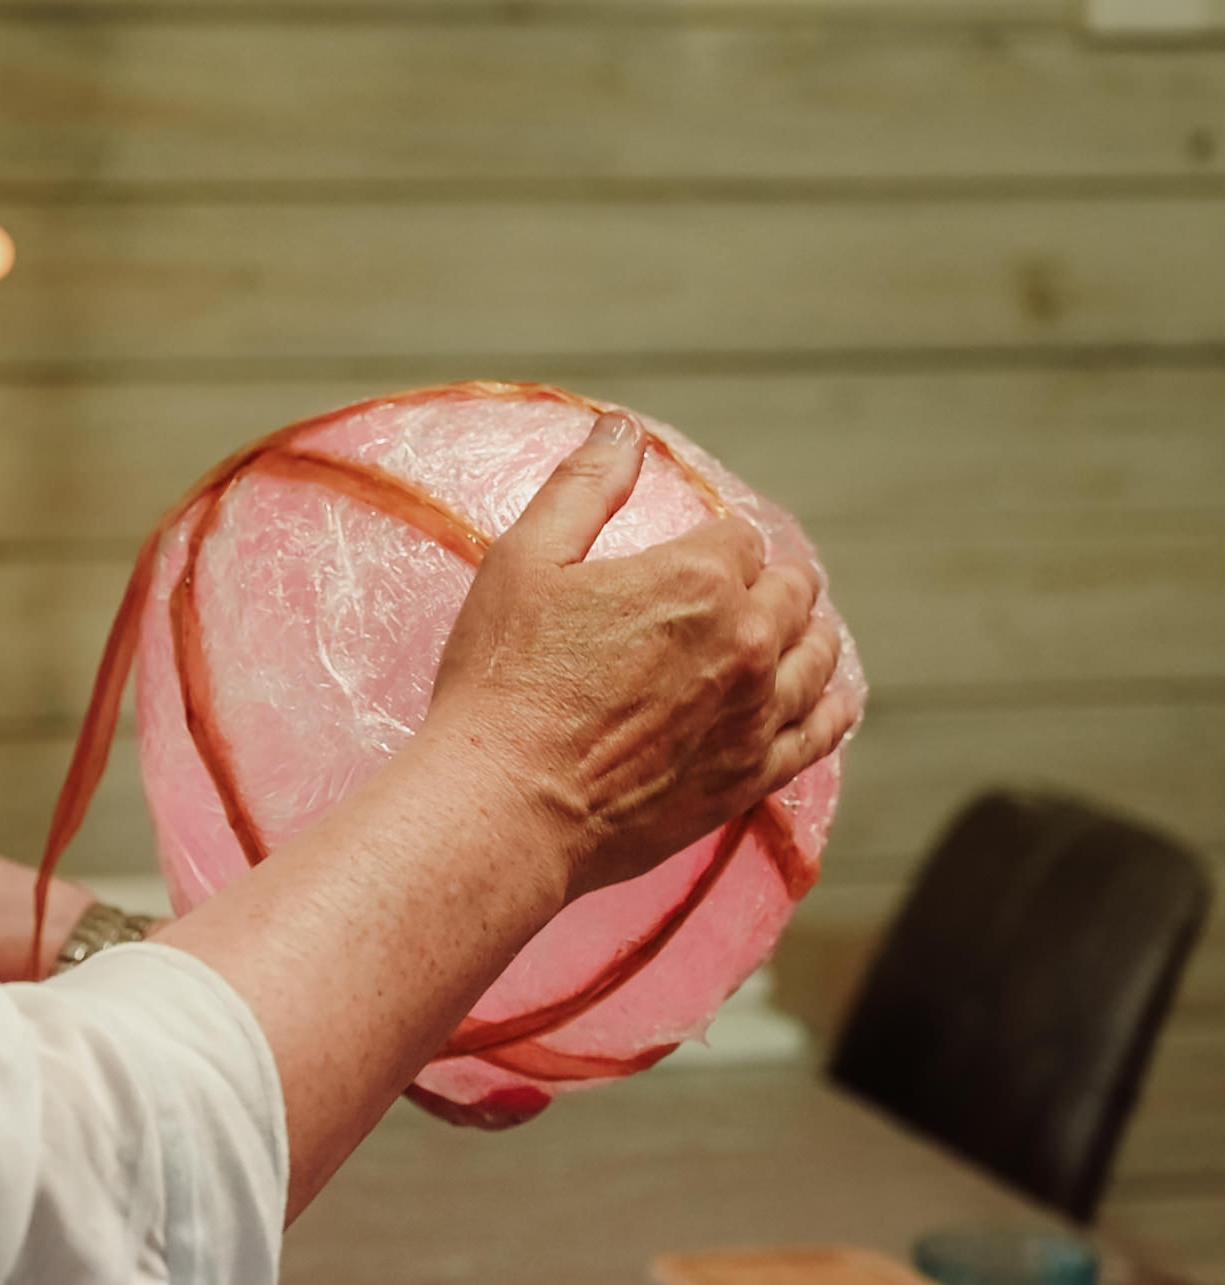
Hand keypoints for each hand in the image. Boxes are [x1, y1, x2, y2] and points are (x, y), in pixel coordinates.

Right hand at [427, 412, 858, 901]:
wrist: (503, 804)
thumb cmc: (502, 681)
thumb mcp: (523, 561)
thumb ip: (583, 488)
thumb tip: (622, 429)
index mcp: (696, 580)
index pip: (740, 538)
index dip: (719, 540)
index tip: (701, 550)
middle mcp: (745, 644)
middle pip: (794, 593)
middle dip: (776, 579)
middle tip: (761, 580)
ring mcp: (755, 717)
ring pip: (819, 658)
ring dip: (812, 634)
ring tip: (800, 629)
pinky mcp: (749, 779)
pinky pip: (820, 735)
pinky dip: (831, 709)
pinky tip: (828, 700)